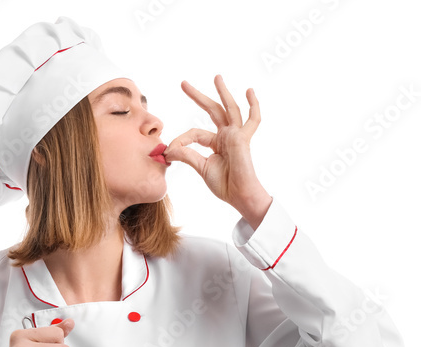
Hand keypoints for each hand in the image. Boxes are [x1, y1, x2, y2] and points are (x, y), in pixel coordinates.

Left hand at [164, 74, 271, 225]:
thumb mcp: (201, 167)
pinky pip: (253, 120)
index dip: (180, 141)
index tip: (169, 151)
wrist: (240, 196)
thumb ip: (186, 155)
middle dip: (198, 96)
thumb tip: (167, 150)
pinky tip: (250, 92)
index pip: (194, 133)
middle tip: (183, 83)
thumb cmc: (225, 185)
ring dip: (222, 92)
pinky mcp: (243, 138)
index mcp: (216, 143)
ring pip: (229, 108)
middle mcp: (226, 135)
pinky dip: (253, 106)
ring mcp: (236, 135)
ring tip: (216, 77)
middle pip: (212, 110)